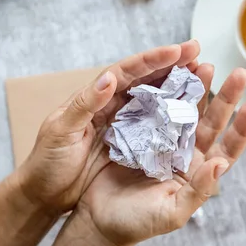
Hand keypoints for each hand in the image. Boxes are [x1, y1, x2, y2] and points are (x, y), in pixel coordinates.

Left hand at [15, 41, 201, 214]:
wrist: (45, 194)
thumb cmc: (47, 162)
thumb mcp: (61, 132)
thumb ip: (84, 104)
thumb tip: (108, 77)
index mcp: (94, 98)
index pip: (126, 72)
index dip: (152, 60)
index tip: (177, 50)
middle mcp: (111, 105)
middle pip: (145, 79)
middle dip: (171, 64)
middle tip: (197, 51)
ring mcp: (122, 124)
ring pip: (154, 98)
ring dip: (175, 85)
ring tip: (200, 74)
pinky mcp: (129, 144)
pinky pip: (155, 125)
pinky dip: (172, 115)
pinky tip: (190, 111)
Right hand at [76, 65, 245, 245]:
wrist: (100, 219)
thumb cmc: (138, 222)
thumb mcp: (172, 213)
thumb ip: (198, 191)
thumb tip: (220, 165)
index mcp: (197, 170)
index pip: (227, 148)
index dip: (242, 128)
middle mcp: (184, 151)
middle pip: (211, 120)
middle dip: (225, 96)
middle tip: (239, 73)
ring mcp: (163, 138)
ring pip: (186, 108)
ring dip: (197, 88)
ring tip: (205, 65)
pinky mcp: (140, 130)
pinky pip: (156, 107)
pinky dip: (165, 91)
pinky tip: (171, 74)